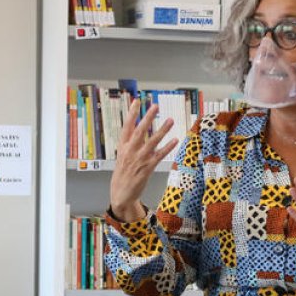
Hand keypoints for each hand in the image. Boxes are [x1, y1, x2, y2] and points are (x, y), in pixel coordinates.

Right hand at [109, 100, 177, 221]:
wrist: (120, 194)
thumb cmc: (122, 175)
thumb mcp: (122, 157)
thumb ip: (130, 144)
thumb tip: (138, 131)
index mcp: (122, 147)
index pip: (127, 127)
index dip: (132, 113)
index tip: (137, 101)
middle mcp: (130, 151)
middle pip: (140, 131)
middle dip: (148, 118)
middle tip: (155, 106)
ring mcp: (139, 160)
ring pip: (152, 142)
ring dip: (162, 130)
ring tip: (170, 120)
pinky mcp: (147, 168)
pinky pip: (159, 155)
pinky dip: (167, 147)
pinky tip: (175, 140)